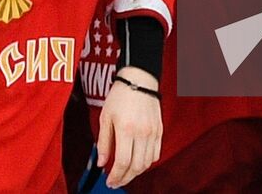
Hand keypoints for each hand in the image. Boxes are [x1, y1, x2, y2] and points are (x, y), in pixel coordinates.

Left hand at [97, 66, 161, 187]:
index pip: (123, 162)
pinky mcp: (159, 130)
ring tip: (125, 173)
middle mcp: (141, 133)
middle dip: (125, 178)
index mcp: (126, 129)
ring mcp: (152, 132)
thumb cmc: (120, 96)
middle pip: (136, 167)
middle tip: (116, 182)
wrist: (139, 80)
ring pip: (147, 163)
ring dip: (136, 172)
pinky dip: (147, 162)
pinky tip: (137, 162)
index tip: (109, 181)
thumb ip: (104, 142)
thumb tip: (102, 163)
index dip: (116, 176)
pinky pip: (156, 154)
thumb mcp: (105, 117)